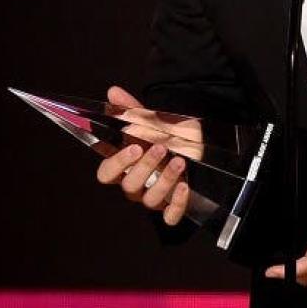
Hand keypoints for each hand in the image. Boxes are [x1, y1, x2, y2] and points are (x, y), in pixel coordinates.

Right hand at [95, 85, 191, 225]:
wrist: (200, 144)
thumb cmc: (170, 134)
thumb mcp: (153, 120)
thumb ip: (132, 109)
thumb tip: (113, 92)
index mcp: (126, 166)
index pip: (106, 174)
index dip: (116, 164)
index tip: (133, 146)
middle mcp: (137, 184)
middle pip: (129, 186)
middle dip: (144, 167)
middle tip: (160, 148)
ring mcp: (154, 197)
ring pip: (150, 200)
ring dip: (164, 180)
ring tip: (179, 161)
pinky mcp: (174, 205)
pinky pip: (171, 216)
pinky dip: (177, 204)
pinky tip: (185, 186)